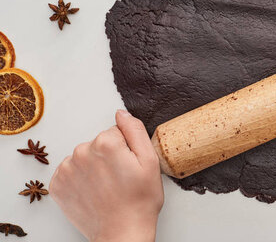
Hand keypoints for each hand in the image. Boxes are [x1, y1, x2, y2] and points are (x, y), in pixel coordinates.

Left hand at [50, 110, 163, 241]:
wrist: (122, 232)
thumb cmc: (140, 200)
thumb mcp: (150, 160)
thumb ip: (135, 130)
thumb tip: (121, 114)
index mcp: (105, 143)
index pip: (116, 132)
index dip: (126, 148)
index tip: (129, 165)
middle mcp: (81, 152)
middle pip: (98, 143)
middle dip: (108, 156)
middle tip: (121, 177)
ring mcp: (67, 170)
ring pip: (84, 156)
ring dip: (93, 167)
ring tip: (107, 186)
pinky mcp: (58, 185)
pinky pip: (71, 171)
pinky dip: (80, 179)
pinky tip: (93, 190)